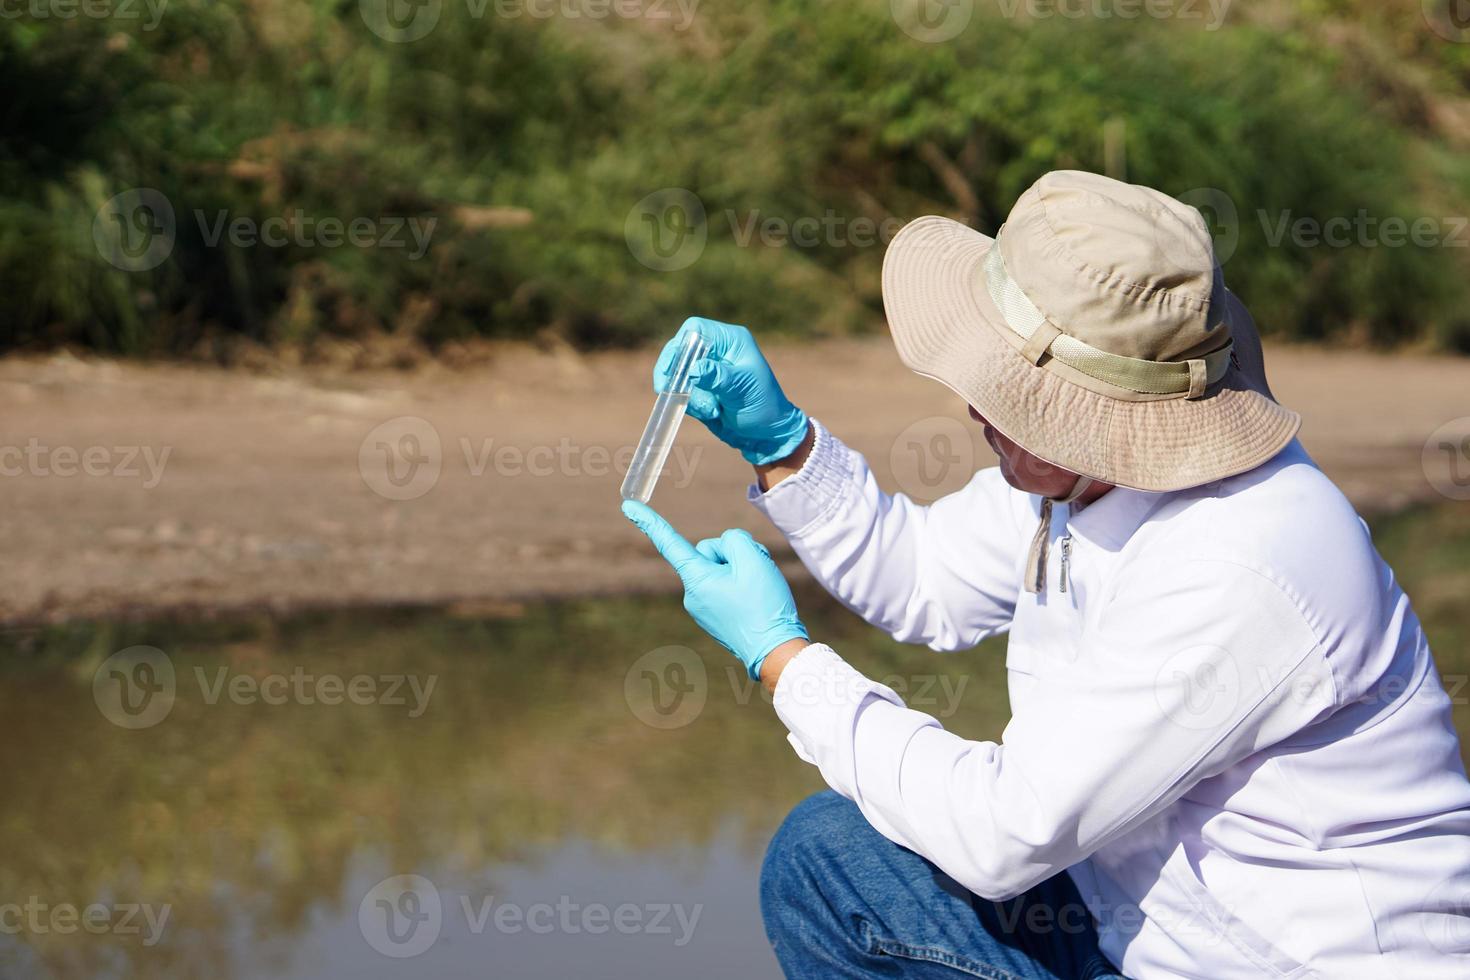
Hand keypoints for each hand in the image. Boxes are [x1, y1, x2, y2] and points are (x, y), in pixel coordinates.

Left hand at [622, 499, 807, 678]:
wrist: (775, 651)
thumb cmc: (763, 604)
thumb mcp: (754, 558)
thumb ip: (734, 540)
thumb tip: (725, 548)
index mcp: (696, 579)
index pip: (668, 542)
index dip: (648, 521)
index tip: (627, 505)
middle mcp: (691, 594)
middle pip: (710, 552)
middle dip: (733, 555)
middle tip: (754, 574)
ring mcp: (702, 608)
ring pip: (720, 570)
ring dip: (740, 572)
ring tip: (758, 592)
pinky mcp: (713, 616)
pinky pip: (724, 587)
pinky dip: (740, 587)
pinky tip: (754, 602)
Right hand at [654, 317, 808, 465]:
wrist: (766, 434)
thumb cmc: (763, 405)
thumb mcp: (743, 388)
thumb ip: (718, 376)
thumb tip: (693, 369)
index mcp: (731, 340)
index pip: (695, 329)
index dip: (681, 346)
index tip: (674, 369)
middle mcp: (716, 351)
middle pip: (679, 351)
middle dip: (680, 376)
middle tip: (684, 395)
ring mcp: (705, 370)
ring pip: (677, 375)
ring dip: (689, 395)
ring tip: (713, 410)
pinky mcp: (698, 389)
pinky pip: (680, 392)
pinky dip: (690, 405)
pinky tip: (711, 413)